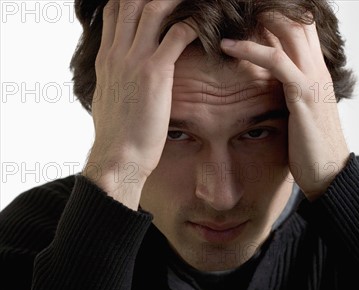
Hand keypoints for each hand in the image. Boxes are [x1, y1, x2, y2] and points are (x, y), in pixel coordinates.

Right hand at [82, 0, 196, 208]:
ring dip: (175, 2)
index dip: (132, 0)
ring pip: (153, 8)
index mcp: (106, 59)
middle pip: (131, 1)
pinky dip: (193, 25)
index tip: (150, 2)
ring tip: (194, 3)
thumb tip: (118, 84)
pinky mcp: (155, 73)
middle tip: (175, 1)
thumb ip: (113, 83)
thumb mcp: (108, 102)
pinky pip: (177, 34)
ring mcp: (134, 60)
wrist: (118, 157)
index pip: (114, 11)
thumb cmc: (116, 137)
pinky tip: (204, 27)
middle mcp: (117, 53)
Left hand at [221, 13, 350, 199]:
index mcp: (314, 70)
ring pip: (286, 30)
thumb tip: (266, 89)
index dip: (275, 12)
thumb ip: (287, 93)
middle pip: (295, 18)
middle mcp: (315, 68)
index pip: (299, 26)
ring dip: (255, 17)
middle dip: (266, 7)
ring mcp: (311, 79)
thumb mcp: (298, 113)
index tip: (245, 10)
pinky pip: (276, 61)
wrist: (328, 173)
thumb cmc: (310, 147)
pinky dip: (250, 49)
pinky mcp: (302, 95)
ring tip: (226, 13)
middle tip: (233, 5)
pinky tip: (226, 46)